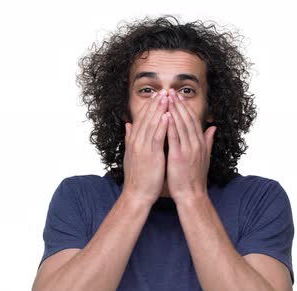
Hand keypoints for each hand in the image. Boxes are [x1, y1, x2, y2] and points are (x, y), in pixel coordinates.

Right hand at [122, 90, 170, 204]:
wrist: (137, 194)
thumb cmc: (138, 177)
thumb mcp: (131, 155)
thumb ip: (130, 138)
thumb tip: (128, 125)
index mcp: (133, 141)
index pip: (141, 119)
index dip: (149, 106)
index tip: (157, 96)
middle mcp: (136, 142)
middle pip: (146, 118)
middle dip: (155, 103)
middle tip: (164, 91)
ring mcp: (143, 147)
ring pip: (151, 124)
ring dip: (159, 109)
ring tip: (167, 97)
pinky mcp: (150, 155)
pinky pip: (156, 137)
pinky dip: (162, 125)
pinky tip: (167, 115)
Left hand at [165, 89, 216, 201]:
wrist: (192, 196)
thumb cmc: (195, 178)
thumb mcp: (205, 158)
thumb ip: (208, 141)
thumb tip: (214, 128)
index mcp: (200, 143)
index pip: (193, 120)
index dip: (185, 107)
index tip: (178, 96)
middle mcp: (195, 144)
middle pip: (187, 119)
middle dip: (178, 104)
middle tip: (170, 91)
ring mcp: (188, 150)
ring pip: (181, 125)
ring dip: (173, 110)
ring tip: (166, 98)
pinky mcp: (179, 156)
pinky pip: (174, 138)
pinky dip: (170, 125)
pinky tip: (165, 115)